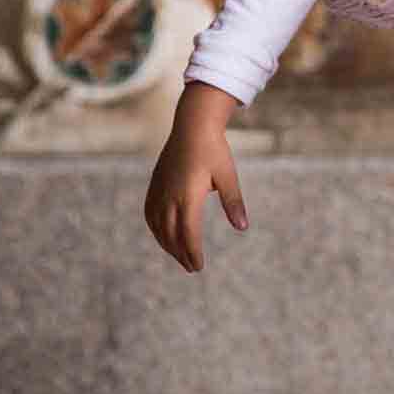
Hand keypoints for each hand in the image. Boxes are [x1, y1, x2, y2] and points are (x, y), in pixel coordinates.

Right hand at [143, 81, 247, 272]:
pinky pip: (150, 214)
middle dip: (180, 254)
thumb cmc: (214, 150)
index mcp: (188, 196)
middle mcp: (169, 196)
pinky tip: (163, 236)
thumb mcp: (228, 176)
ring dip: (168, 245)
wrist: (192, 125)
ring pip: (159, 227)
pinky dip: (156, 229)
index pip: (188, 234)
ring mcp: (159, 191)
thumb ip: (233, 203)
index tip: (198, 266)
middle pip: (171, 235)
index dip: (192, 253)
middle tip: (192, 268)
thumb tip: (243, 227)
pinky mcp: (154, 185)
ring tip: (180, 256)